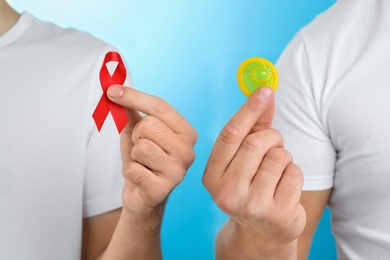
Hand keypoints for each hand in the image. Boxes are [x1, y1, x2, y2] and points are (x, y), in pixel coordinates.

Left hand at [107, 85, 196, 219]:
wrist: (143, 197)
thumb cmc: (143, 161)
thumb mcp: (138, 132)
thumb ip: (132, 111)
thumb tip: (116, 89)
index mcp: (186, 133)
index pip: (160, 106)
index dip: (134, 97)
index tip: (112, 91)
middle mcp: (188, 151)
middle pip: (149, 125)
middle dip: (136, 135)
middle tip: (141, 148)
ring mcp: (178, 171)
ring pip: (141, 147)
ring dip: (133, 156)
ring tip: (142, 164)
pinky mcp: (163, 189)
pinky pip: (133, 169)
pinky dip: (129, 172)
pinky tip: (139, 177)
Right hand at [203, 87, 305, 255]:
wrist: (261, 232)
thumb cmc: (250, 186)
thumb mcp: (242, 160)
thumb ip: (253, 128)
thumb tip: (265, 93)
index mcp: (212, 177)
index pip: (230, 135)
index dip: (248, 110)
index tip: (265, 90)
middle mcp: (227, 193)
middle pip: (256, 144)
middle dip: (271, 137)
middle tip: (274, 143)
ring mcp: (252, 206)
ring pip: (278, 157)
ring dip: (283, 156)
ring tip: (276, 171)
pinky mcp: (278, 214)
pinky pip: (294, 173)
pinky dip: (293, 173)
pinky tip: (284, 187)